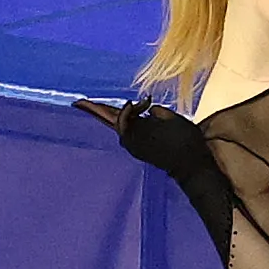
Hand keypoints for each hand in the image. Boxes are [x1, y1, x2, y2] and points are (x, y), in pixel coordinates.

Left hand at [72, 97, 212, 182]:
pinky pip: (127, 133)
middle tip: (77, 103)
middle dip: (94, 111)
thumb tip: (148, 110)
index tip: (144, 101)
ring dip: (109, 117)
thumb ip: (157, 111)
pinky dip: (124, 123)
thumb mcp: (173, 119)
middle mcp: (131, 142)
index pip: (120, 116)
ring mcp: (134, 148)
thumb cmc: (184, 141)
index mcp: (137, 134)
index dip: (130, 107)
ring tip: (93, 107)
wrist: (191, 167)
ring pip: (118, 129)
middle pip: (109, 122)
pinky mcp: (140, 150)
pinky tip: (123, 117)